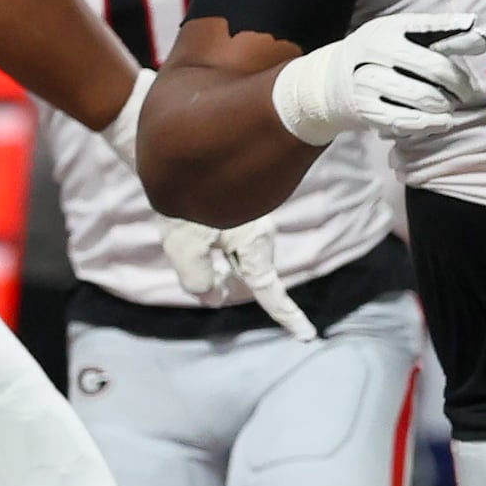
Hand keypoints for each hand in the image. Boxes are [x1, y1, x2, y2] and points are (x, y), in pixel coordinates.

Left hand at [159, 214, 318, 340]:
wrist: (178, 149)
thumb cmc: (184, 201)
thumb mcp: (183, 248)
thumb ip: (198, 281)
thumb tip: (211, 295)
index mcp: (254, 244)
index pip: (269, 291)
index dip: (287, 317)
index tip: (308, 336)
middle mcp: (260, 233)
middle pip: (245, 274)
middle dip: (222, 277)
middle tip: (191, 260)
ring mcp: (253, 219)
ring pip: (233, 256)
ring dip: (210, 255)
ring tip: (184, 233)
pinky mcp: (241, 210)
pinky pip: (228, 239)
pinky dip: (209, 241)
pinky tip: (190, 223)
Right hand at [269, 14, 485, 143]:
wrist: (330, 81)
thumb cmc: (380, 56)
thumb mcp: (402, 37)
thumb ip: (439, 36)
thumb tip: (479, 37)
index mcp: (386, 28)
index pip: (428, 28)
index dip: (458, 34)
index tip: (481, 42)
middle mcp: (374, 52)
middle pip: (433, 67)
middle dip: (458, 82)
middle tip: (466, 91)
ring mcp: (368, 82)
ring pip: (422, 97)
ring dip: (446, 105)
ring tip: (451, 106)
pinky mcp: (366, 110)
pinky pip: (407, 120)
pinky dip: (430, 123)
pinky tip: (440, 121)